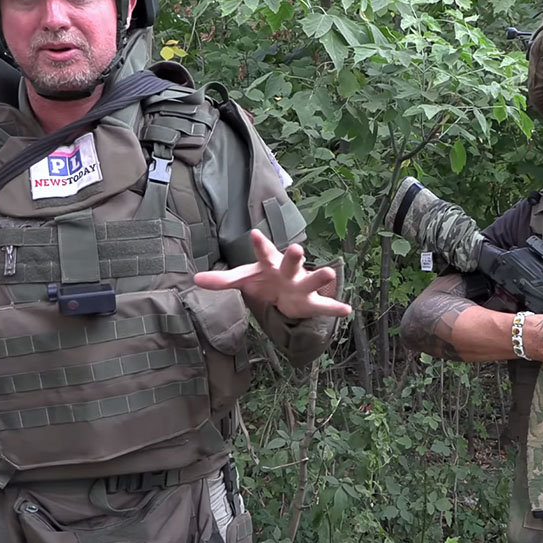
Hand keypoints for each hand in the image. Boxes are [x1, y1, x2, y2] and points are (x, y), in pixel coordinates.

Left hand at [193, 230, 350, 318]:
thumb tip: (195, 280)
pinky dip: (335, 308)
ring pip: (311, 281)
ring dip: (320, 277)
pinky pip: (325, 306)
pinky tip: (347, 309)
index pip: (263, 253)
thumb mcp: (245, 279)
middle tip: (296, 248)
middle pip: (291, 263)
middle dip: (294, 256)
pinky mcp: (312, 303)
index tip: (253, 233)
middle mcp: (289, 272)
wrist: (286, 293)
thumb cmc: (265, 280)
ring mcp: (302, 286)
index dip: (259, 244)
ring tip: (329, 273)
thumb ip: (223, 280)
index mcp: (271, 264)